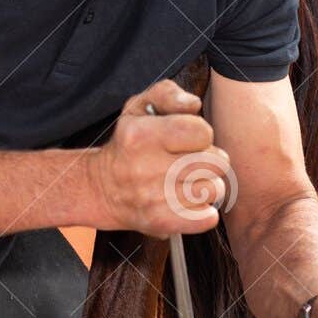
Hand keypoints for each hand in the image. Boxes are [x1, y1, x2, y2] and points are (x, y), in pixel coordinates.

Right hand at [87, 79, 232, 236]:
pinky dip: (202, 212)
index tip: (186, 139)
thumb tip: (193, 104)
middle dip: (208, 160)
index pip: (202, 132)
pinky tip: (185, 202)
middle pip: (215, 162)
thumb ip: (168, 94)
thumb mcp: (139, 107)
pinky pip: (207, 218)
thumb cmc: (129, 144)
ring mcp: (153, 199)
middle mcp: (145, 168)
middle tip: (189, 161)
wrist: (102, 188)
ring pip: (214, 190)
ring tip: (186, 181)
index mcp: (141, 136)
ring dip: (205, 186)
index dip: (200, 134)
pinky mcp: (160, 223)